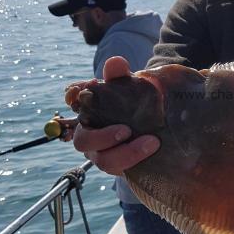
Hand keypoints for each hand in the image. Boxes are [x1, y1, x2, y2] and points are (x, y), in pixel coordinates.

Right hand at [71, 56, 159, 173]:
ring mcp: (105, 154)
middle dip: (103, 137)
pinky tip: (155, 152)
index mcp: (89, 111)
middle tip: (126, 130)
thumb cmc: (137, 102)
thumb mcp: (131, 87)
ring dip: (128, 153)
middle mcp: (91, 135)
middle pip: (83, 141)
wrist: (160, 124)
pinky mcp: (122, 168)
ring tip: (152, 142)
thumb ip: (121, 76)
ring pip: (105, 161)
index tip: (82, 94)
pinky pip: (124, 170)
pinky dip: (138, 161)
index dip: (74, 98)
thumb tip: (116, 63)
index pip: (73, 103)